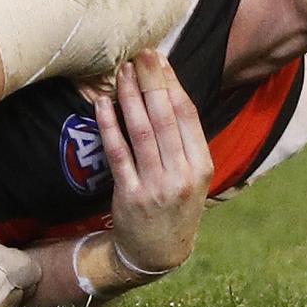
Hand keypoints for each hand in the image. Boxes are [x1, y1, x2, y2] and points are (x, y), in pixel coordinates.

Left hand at [96, 50, 212, 273]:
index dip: (172, 84)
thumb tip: (168, 90)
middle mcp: (181, 174)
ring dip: (130, 97)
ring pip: (141, 131)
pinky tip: (103, 103)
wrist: (158, 252)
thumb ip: (185, 140)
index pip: (187, 115)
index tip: (160, 59)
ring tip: (121, 71)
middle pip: (164, 117)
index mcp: (202, 165)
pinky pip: (118, 153)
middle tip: (141, 54)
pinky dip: (110, 125)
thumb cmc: (175, 204)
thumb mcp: (194, 176)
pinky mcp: (129, 195)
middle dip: (151, 81)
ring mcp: (156, 185)